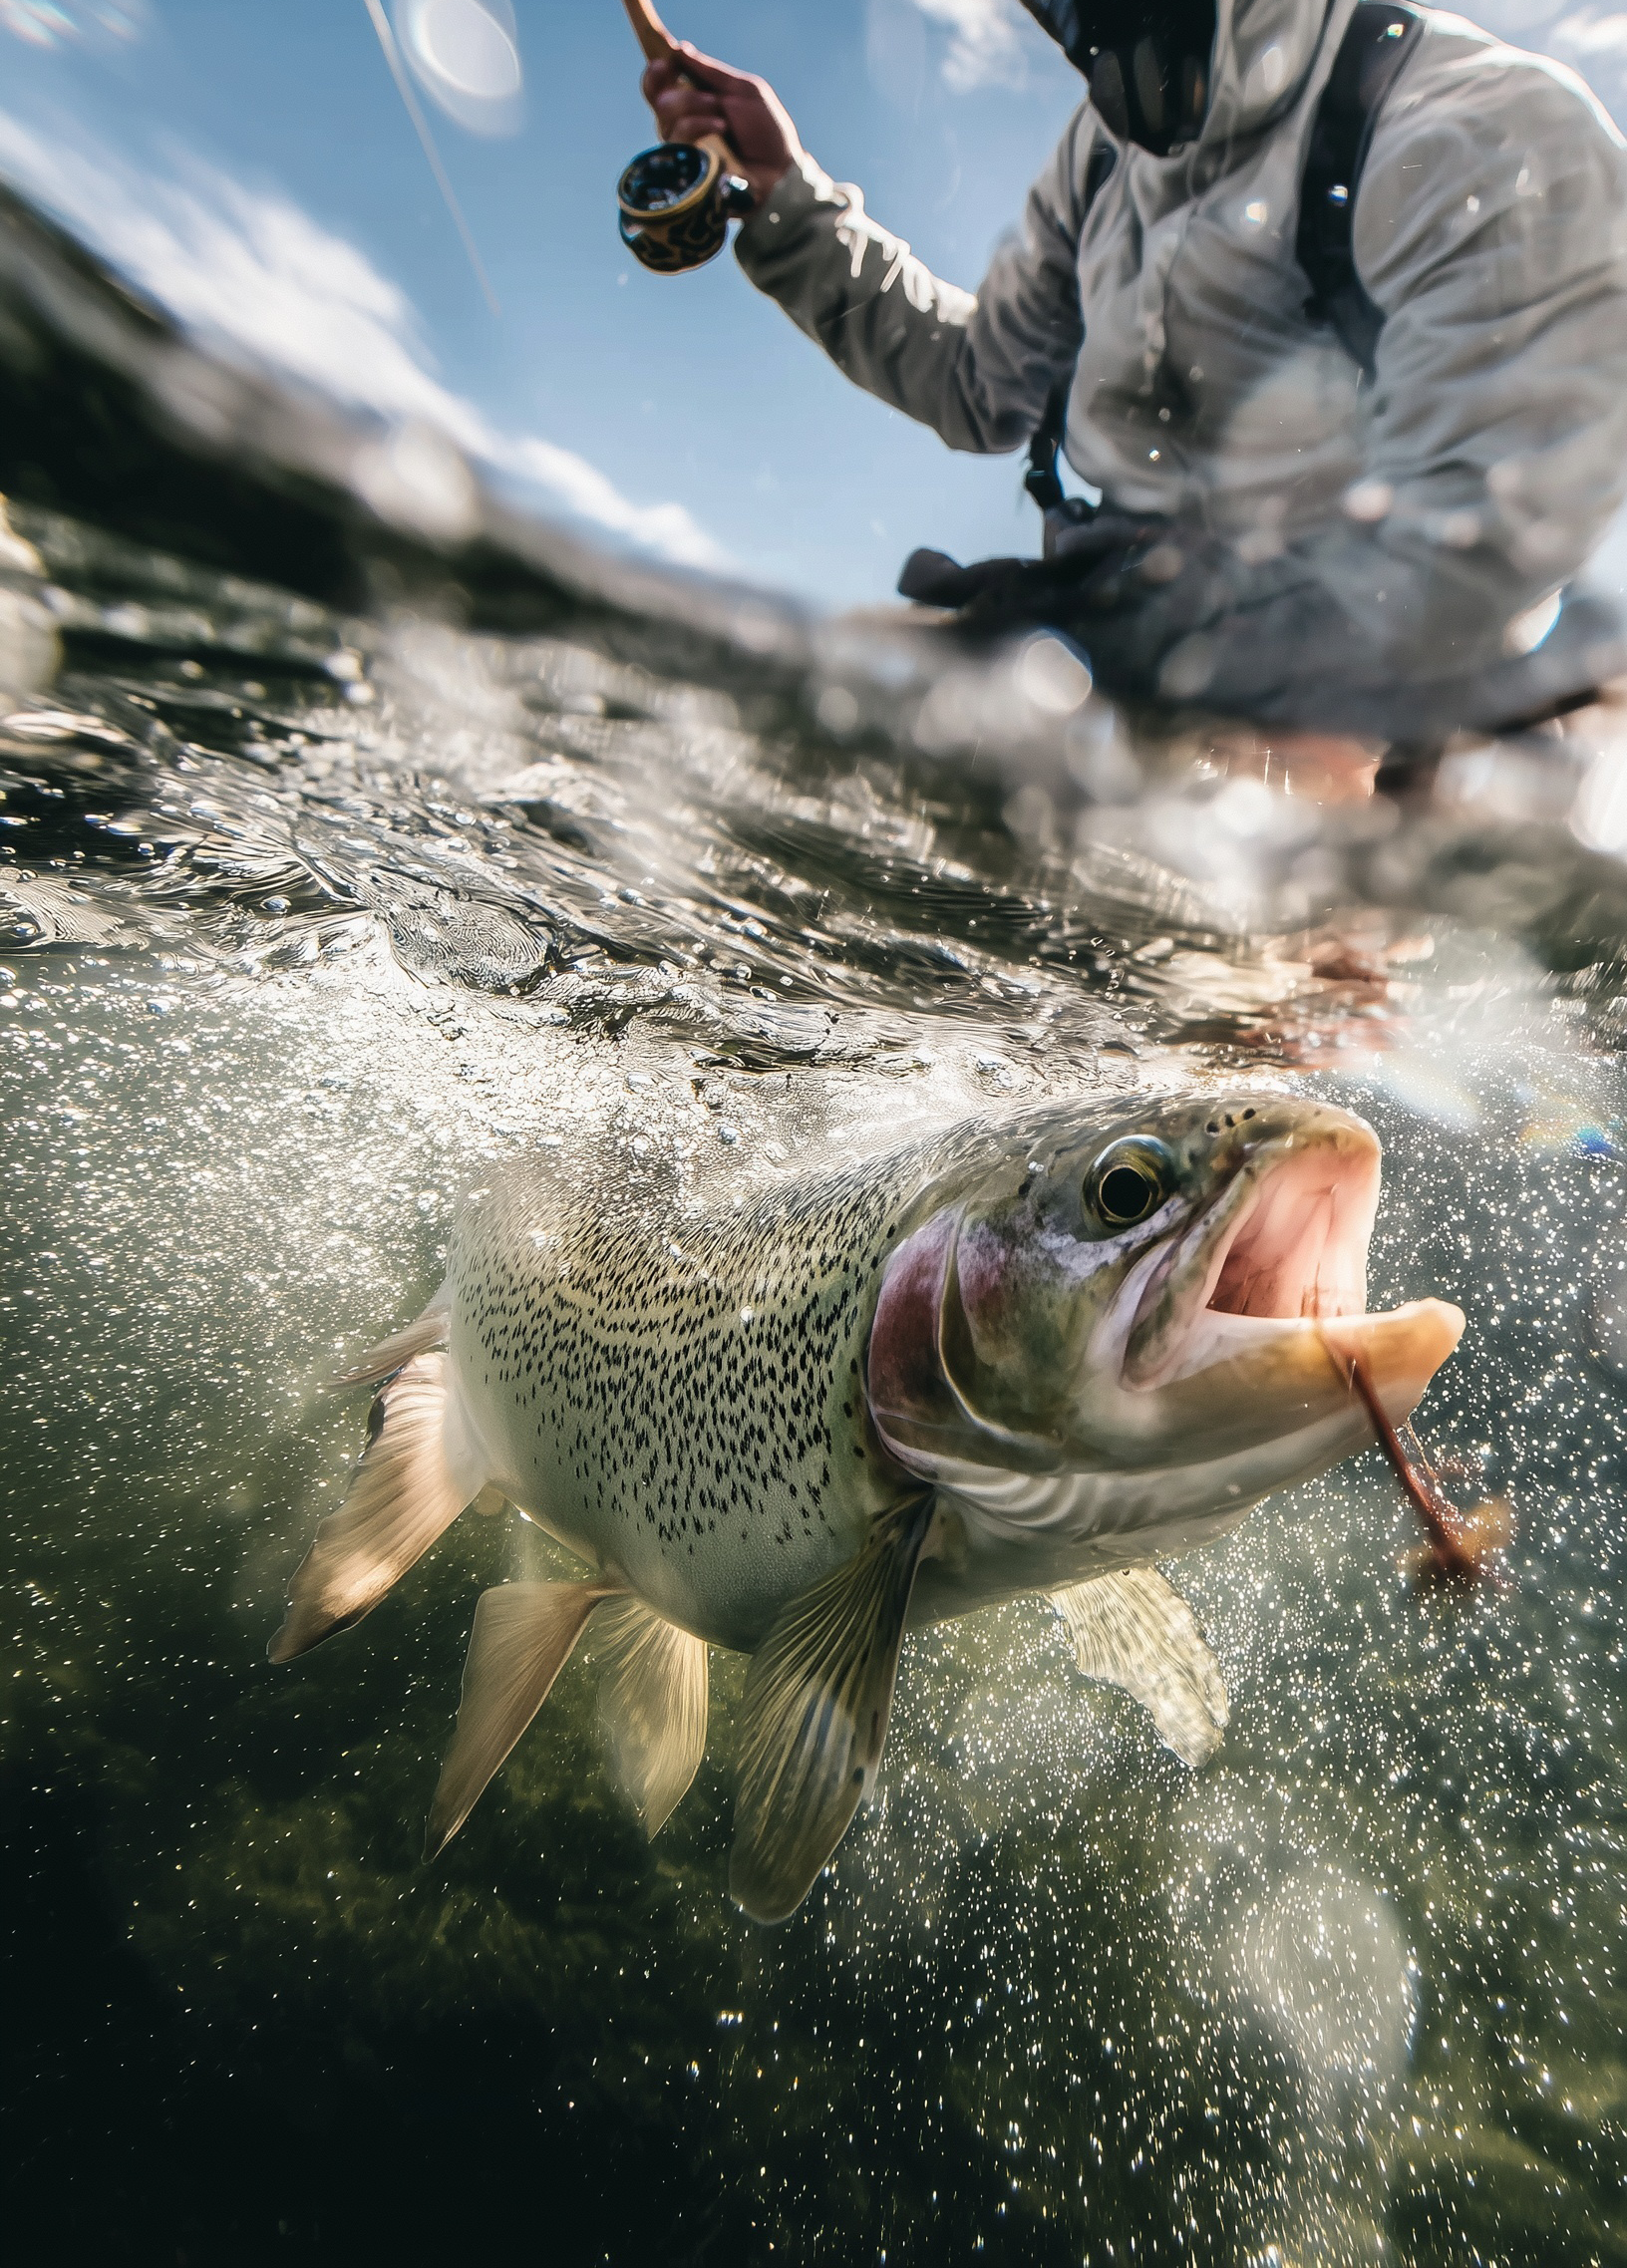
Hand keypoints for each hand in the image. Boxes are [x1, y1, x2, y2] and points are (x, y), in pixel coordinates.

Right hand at [641, 43, 803, 209]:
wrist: (778, 169)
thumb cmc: (766, 130)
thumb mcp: (744, 90)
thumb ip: (711, 72)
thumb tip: (680, 49)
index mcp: (696, 98)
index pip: (660, 83)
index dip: (656, 71)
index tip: (666, 63)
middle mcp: (684, 121)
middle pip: (658, 98)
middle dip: (681, 91)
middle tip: (713, 99)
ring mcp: (684, 144)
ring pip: (665, 116)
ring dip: (694, 108)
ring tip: (723, 119)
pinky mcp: (687, 164)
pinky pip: (677, 136)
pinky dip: (699, 125)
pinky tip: (720, 129)